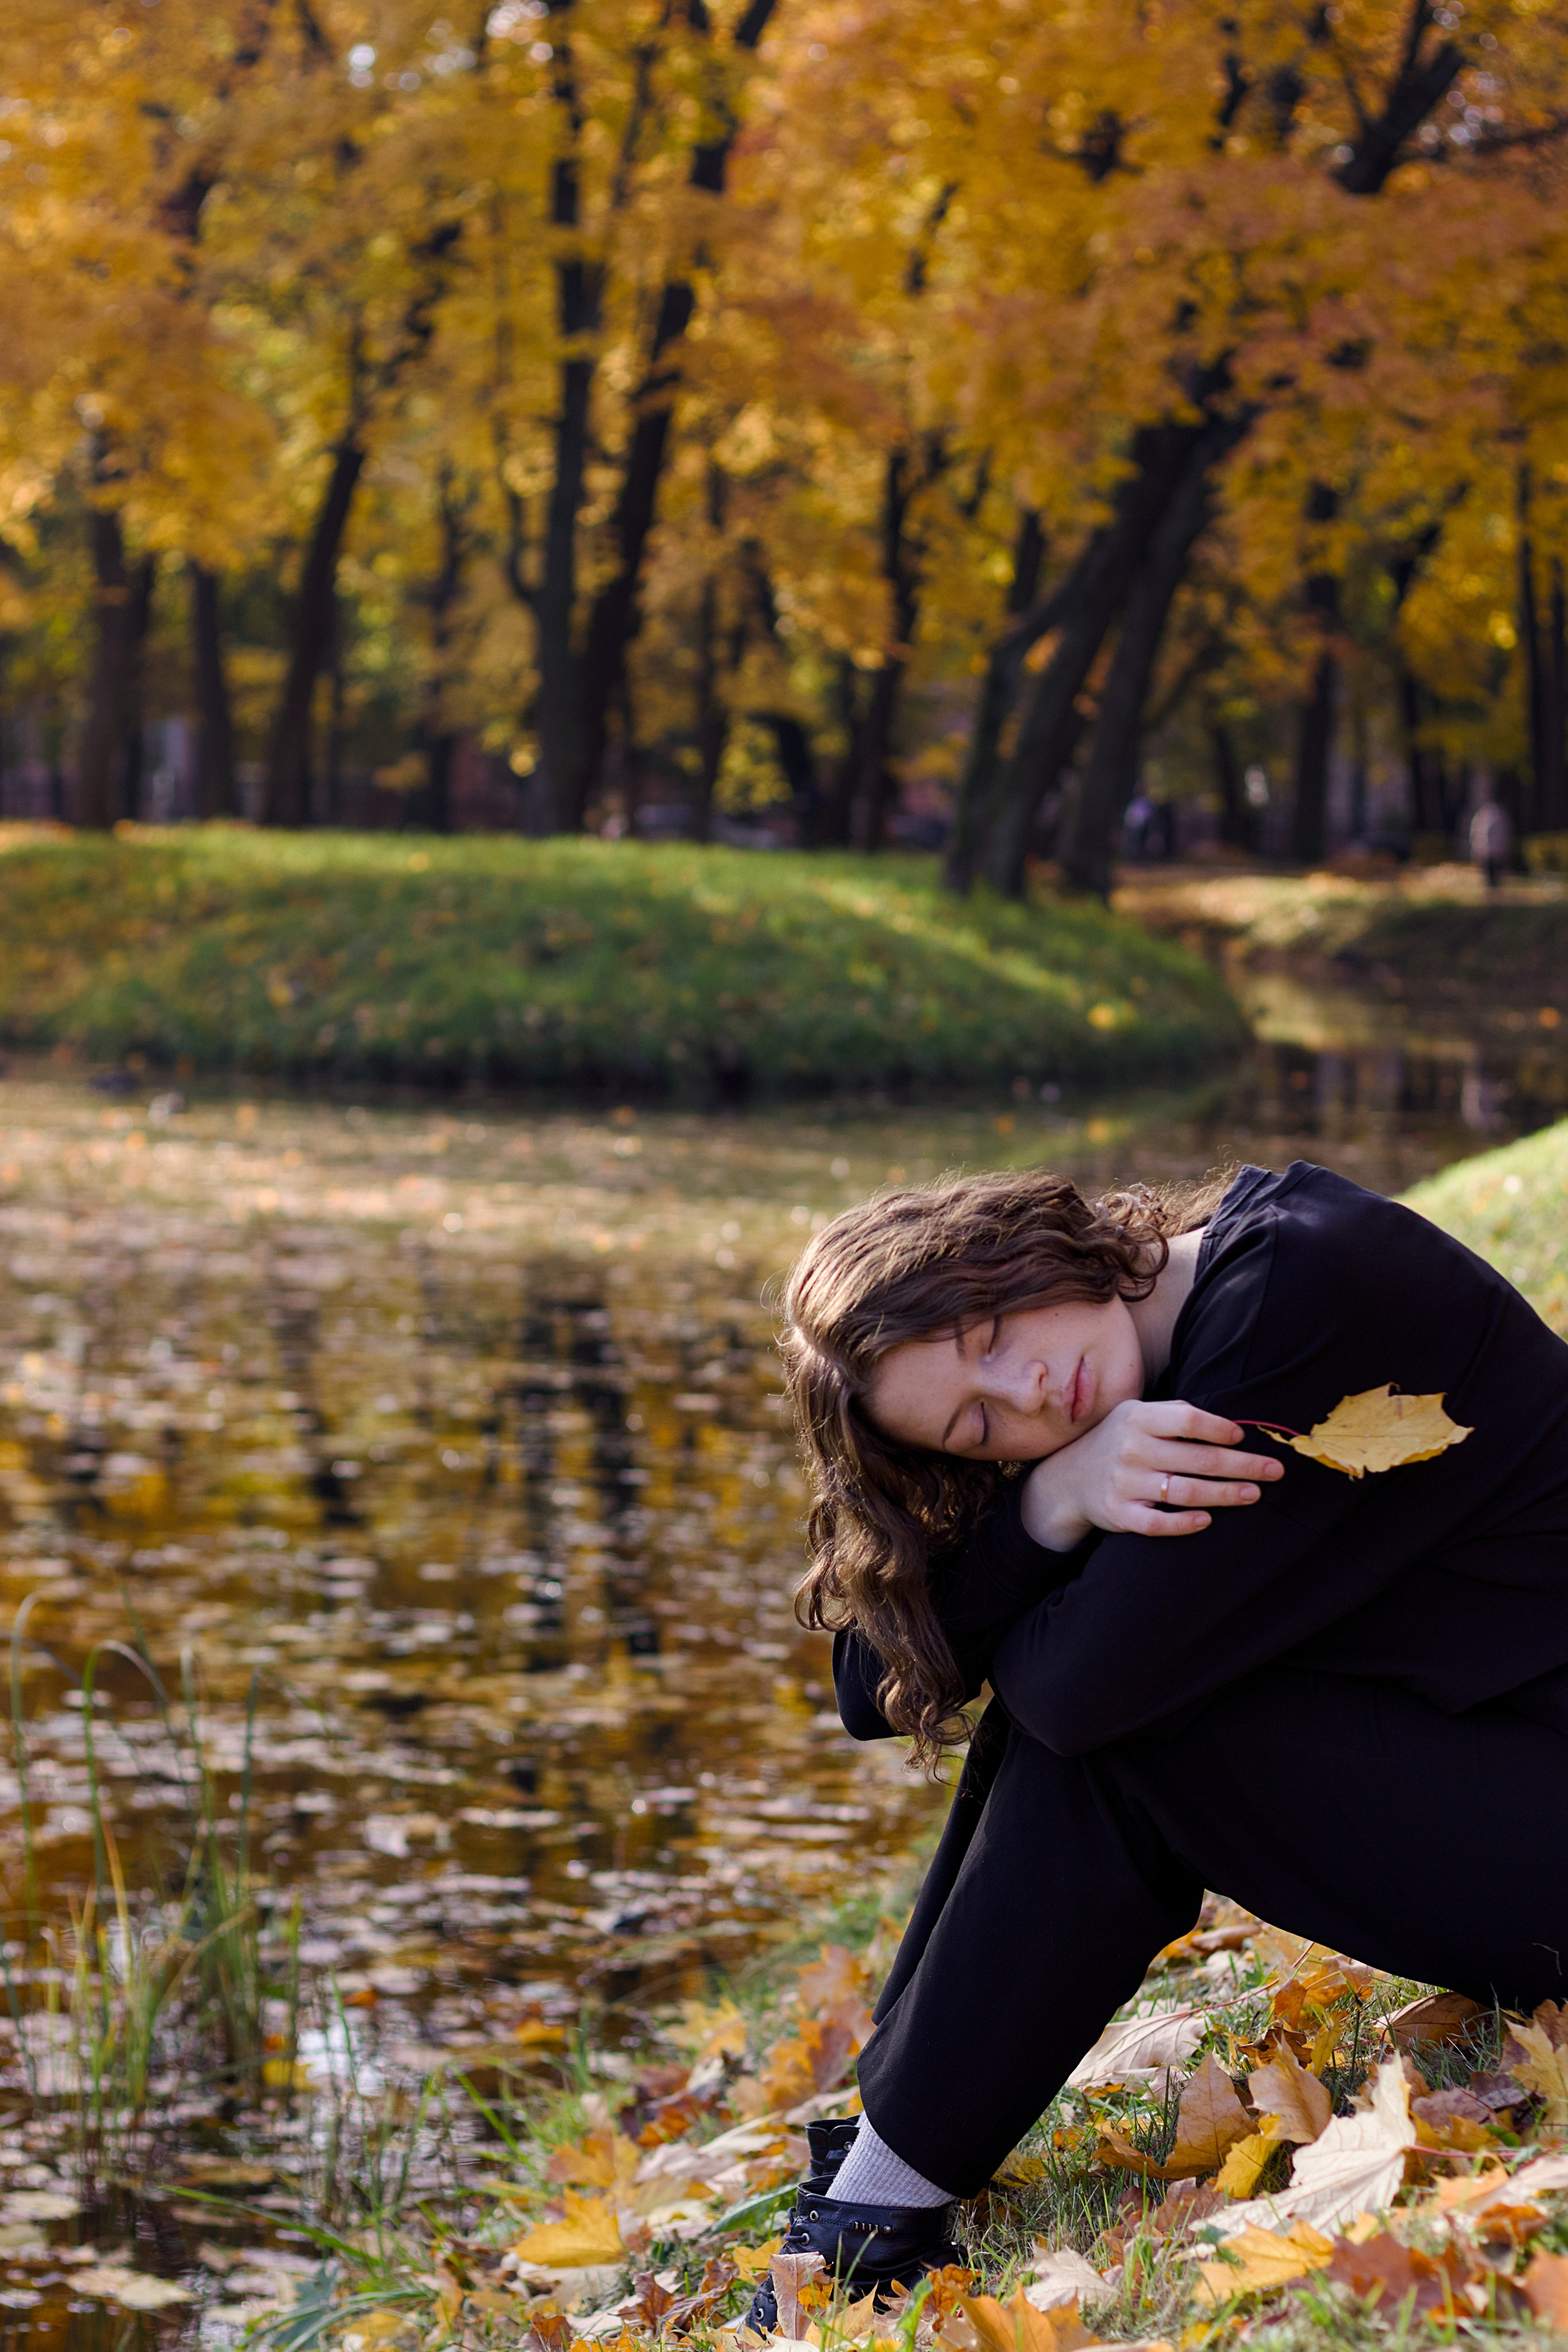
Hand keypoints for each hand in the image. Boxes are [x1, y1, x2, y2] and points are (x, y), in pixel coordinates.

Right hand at [1019, 1399, 1284, 1549]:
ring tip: (1254, 1494)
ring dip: (1225, 1494)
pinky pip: (1157, 1523)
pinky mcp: (1119, 1514)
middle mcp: (1131, 1449)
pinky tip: (1207, 1520)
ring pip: (1185, 1492)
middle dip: (1242, 1466)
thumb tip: (1229, 1425)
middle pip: (1197, 1459)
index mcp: (1137, 1418)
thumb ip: (1175, 1414)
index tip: (1243, 1438)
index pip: (1187, 1419)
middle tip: (1275, 1471)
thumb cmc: (1119, 1442)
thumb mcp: (1136, 1415)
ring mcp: (1124, 1483)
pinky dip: (1184, 1524)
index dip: (1220, 1429)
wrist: (1068, 1479)